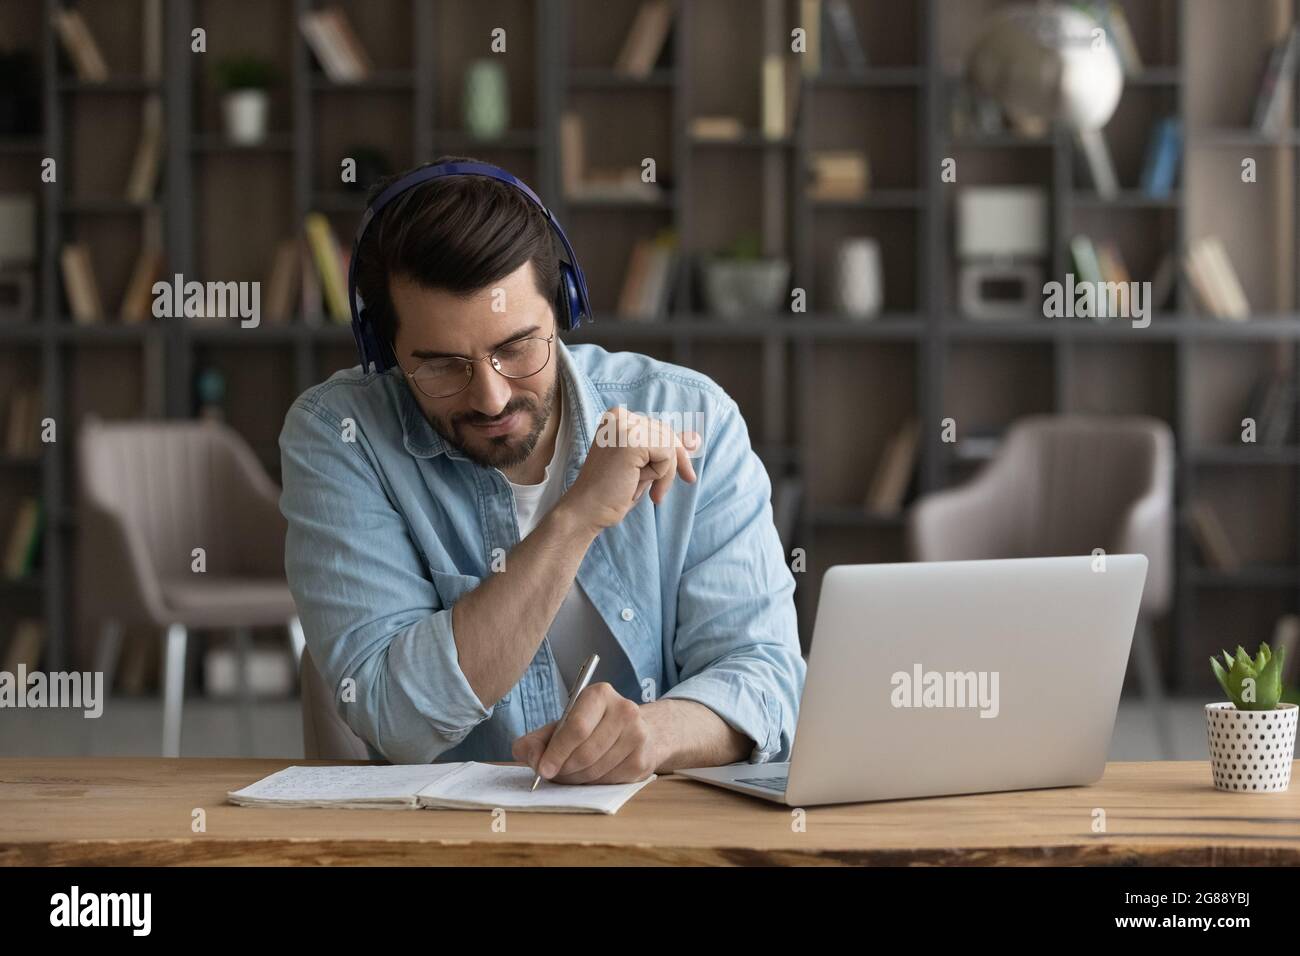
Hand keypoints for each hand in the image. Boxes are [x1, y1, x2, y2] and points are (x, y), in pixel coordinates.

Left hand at [511, 683, 658, 784]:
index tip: (543, 769)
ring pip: (596, 770)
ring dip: (577, 779)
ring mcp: (638, 736)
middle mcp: (624, 710)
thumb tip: (530, 757)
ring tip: (572, 774)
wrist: (635, 731)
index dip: (557, 752)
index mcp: (600, 694)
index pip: (577, 727)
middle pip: (585, 752)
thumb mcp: (561, 726)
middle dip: (564, 769)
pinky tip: (592, 774)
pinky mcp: (643, 760)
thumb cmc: (591, 727)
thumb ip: (536, 740)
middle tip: (555, 774)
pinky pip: (609, 781)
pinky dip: (594, 784)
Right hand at [559, 406, 698, 533]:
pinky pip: (667, 456)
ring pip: (669, 445)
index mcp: (617, 417)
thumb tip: (695, 439)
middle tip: (659, 492)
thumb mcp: (644, 465)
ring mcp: (624, 425)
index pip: (660, 429)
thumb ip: (665, 448)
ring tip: (640, 488)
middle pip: (667, 434)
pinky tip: (637, 485)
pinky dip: (660, 475)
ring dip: (662, 473)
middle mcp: (619, 415)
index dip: (674, 453)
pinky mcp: (631, 440)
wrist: (587, 510)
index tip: (685, 475)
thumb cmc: (613, 491)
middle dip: (672, 464)